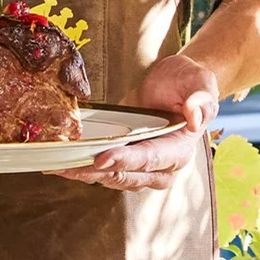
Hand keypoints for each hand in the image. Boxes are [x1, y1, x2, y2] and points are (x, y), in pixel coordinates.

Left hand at [48, 54, 219, 190]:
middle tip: (69, 166)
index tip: (102, 158)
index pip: (150, 159)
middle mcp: (161, 166)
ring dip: (85, 174)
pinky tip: (61, 164)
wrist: (175, 84)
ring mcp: (141, 167)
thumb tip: (196, 116)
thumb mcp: (198, 81)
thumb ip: (200, 98)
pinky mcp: (124, 161)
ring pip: (111, 178)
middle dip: (97, 171)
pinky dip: (83, 168)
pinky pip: (103, 171)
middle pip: (126, 175)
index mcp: (179, 149)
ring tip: (59, 167)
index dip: (126, 160)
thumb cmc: (188, 82)